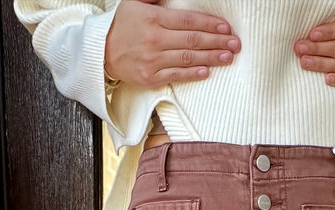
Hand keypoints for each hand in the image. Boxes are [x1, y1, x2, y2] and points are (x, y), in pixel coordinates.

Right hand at [104, 0, 240, 85]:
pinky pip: (175, 75)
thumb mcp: (134, 2)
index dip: (210, 24)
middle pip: (193, 41)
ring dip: (211, 58)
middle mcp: (155, 40)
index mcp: (153, 18)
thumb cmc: (119, 25)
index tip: (226, 28)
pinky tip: (207, 71)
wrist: (99, 52)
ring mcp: (153, 60)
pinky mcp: (150, 77)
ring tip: (228, 57)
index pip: (189, 21)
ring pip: (187, 59)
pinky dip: (192, 73)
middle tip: (235, 44)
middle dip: (217, 42)